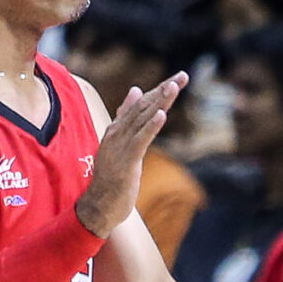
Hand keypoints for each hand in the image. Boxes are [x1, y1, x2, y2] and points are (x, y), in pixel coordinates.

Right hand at [76, 74, 187, 236]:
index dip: (159, 90)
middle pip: (144, 106)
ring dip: (159, 102)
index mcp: (118, 129)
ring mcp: (121, 146)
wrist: (99, 205)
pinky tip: (162, 115)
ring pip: (143, 119)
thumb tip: (135, 90)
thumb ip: (127, 118)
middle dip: (164, 90)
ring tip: (173, 87)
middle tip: (182, 76)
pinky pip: (141, 140)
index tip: (177, 79)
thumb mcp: (120, 143)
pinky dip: (151, 126)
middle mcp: (118, 132)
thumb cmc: (111, 178)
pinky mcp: (126, 160)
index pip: (141, 104)